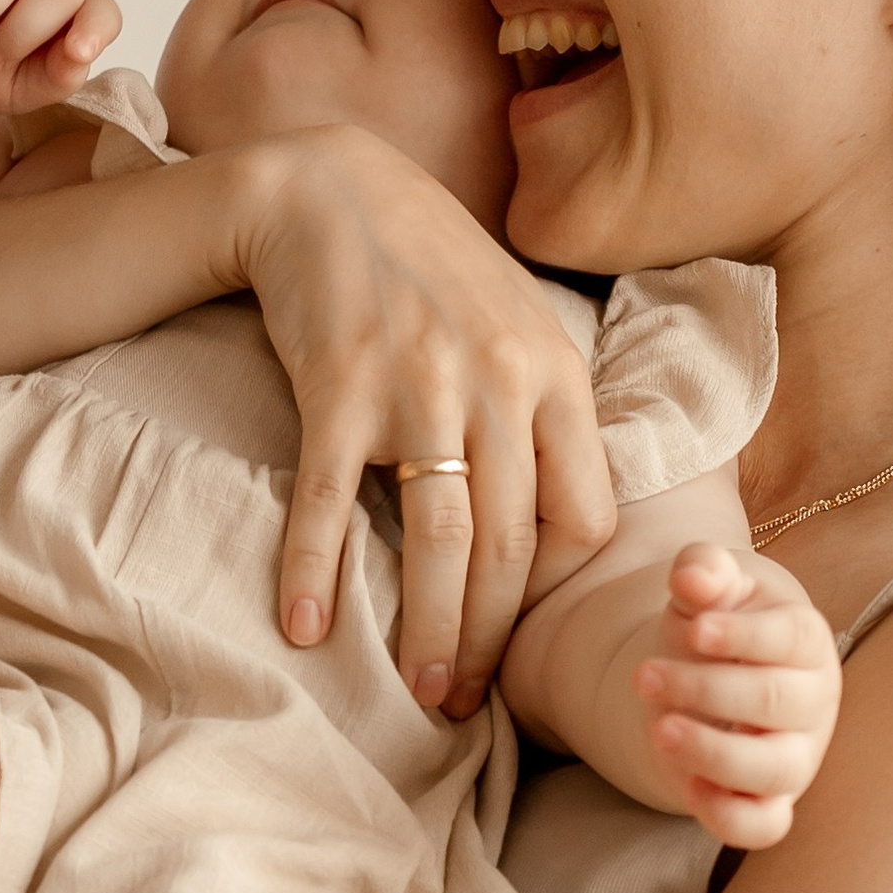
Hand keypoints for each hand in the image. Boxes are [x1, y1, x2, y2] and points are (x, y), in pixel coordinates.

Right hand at [229, 126, 613, 718]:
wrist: (329, 189)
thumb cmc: (427, 271)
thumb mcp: (516, 326)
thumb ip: (545, 414)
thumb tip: (566, 522)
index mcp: (558, 375)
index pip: (587, 516)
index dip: (555, 589)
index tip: (518, 632)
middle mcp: (501, 381)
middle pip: (511, 544)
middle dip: (489, 637)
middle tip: (463, 702)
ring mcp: (420, 383)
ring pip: (440, 535)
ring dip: (428, 625)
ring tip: (418, 690)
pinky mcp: (342, 384)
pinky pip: (333, 498)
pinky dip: (317, 568)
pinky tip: (306, 625)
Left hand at [634, 543, 842, 846]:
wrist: (707, 674)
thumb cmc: (714, 621)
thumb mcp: (708, 586)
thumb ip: (703, 569)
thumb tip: (693, 574)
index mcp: (806, 639)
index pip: (791, 639)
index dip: (744, 637)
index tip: (694, 630)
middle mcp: (812, 702)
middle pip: (774, 702)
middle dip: (705, 689)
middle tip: (643, 676)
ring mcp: (795, 756)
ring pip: (773, 768)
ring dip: (713, 752)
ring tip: (658, 729)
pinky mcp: (770, 801)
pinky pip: (764, 826)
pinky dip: (730, 817)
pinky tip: (688, 788)